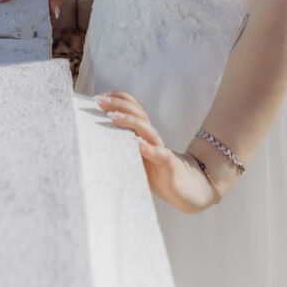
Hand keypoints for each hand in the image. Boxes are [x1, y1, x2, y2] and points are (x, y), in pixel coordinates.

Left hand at [95, 91, 218, 213]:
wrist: (189, 190)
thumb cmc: (158, 174)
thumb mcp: (138, 158)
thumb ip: (124, 147)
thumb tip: (96, 141)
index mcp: (145, 135)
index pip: (134, 109)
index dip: (119, 99)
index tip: (100, 96)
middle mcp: (153, 139)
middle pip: (138, 114)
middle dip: (119, 104)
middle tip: (100, 100)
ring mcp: (162, 151)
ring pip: (147, 130)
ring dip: (130, 121)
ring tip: (113, 117)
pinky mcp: (170, 166)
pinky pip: (161, 155)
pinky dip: (150, 149)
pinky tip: (139, 144)